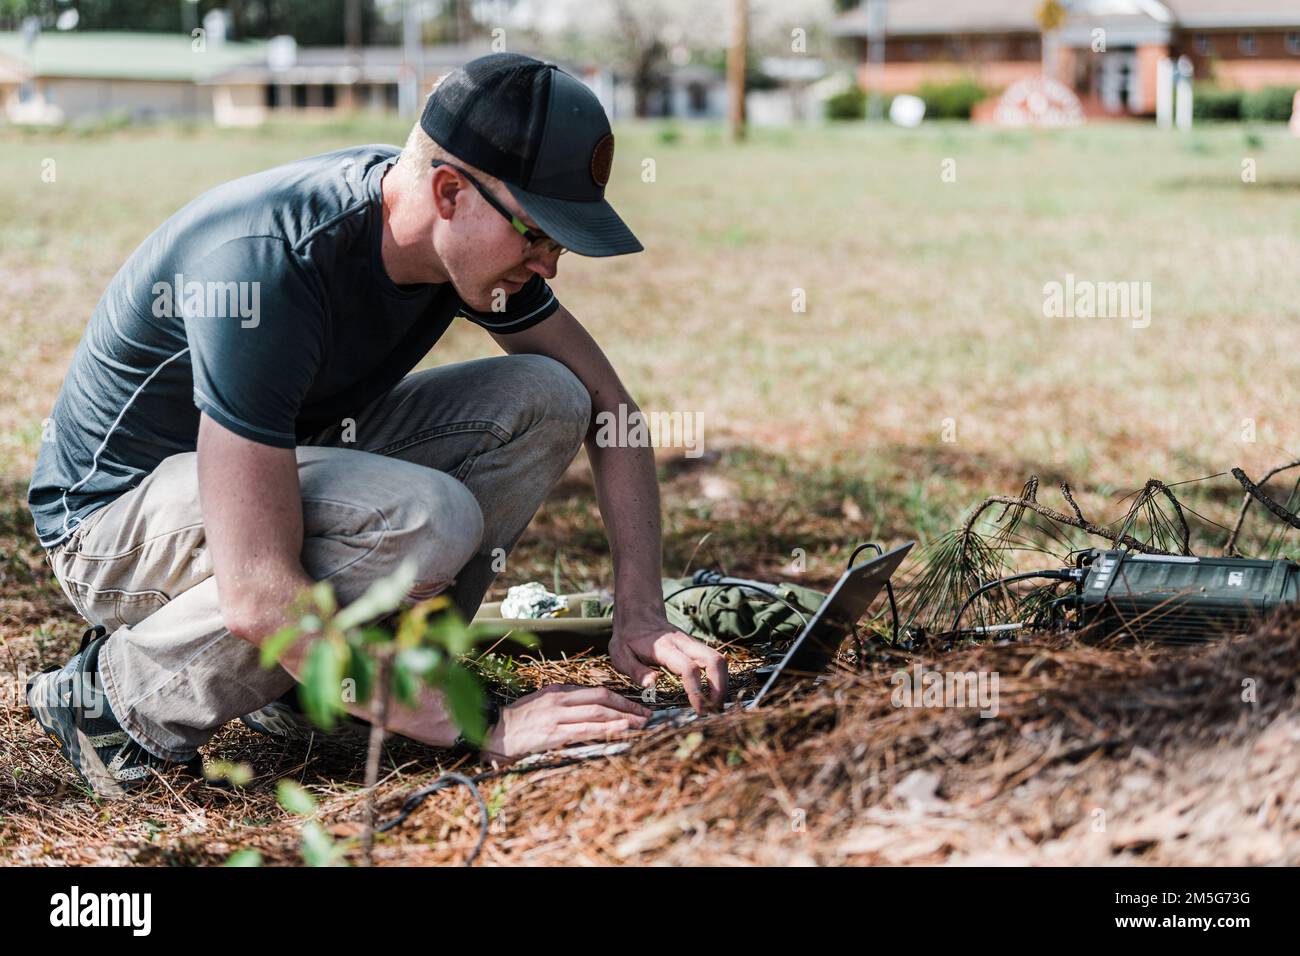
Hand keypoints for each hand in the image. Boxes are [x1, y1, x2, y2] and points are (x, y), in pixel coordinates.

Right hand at [481, 685, 650, 762]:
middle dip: (628, 707)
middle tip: (646, 714)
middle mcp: (561, 700)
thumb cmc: (520, 720)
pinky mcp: (553, 734)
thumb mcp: (543, 703)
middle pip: (602, 699)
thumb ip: (565, 704)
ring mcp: (557, 716)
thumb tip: (591, 709)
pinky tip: (622, 729)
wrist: (495, 732)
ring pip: (597, 713)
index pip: (597, 691)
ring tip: (641, 724)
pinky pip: (585, 730)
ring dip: (623, 718)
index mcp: (559, 691)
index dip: (620, 699)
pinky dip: (606, 728)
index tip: (636, 706)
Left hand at [609, 616, 727, 713]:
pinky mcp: (697, 647)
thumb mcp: (621, 654)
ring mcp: (693, 644)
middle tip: (713, 711)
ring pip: (719, 660)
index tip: (698, 710)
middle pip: (715, 661)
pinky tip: (713, 695)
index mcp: (665, 648)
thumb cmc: (628, 638)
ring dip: (722, 684)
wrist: (638, 614)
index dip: (696, 690)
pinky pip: (715, 661)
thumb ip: (636, 671)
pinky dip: (720, 679)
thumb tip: (651, 685)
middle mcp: (684, 644)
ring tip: (715, 706)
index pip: (689, 668)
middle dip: (719, 688)